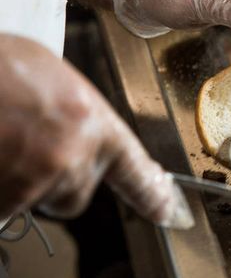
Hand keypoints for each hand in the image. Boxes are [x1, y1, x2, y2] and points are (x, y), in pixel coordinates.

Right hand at [0, 34, 192, 227]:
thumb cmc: (3, 66)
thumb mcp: (53, 76)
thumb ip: (74, 113)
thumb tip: (74, 128)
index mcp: (94, 120)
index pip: (136, 169)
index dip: (153, 194)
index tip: (168, 211)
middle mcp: (75, 154)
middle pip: (76, 195)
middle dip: (55, 183)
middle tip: (29, 152)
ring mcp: (42, 177)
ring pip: (36, 201)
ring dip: (20, 183)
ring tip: (4, 143)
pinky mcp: (10, 195)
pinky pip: (6, 208)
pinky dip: (0, 192)